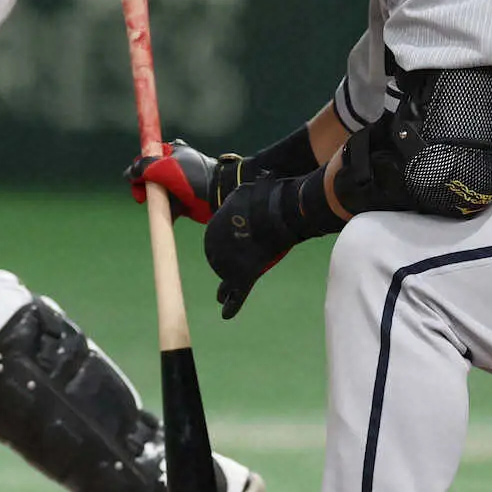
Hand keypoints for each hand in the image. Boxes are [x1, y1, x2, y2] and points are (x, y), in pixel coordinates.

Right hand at [126, 140, 243, 223]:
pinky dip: (165, 213)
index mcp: (171, 152)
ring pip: (156, 195)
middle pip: (148, 179)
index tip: (137, 181)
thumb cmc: (194, 177)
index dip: (138, 170)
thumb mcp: (165, 168)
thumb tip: (129, 173)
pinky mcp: (182, 201)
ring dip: (155, 202)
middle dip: (144, 189)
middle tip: (142, 198)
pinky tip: (171, 215)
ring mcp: (178, 185)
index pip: (146, 159)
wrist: (219, 195)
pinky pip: (167, 208)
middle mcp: (174, 167)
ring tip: (163, 206)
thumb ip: (143, 168)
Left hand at [204, 176, 297, 318]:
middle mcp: (217, 248)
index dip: (225, 247)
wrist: (276, 211)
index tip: (232, 249)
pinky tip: (226, 314)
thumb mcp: (248, 191)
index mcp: (215, 228)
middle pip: (220, 262)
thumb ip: (248, 193)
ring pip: (227, 281)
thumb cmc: (264, 197)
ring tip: (221, 298)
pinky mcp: (245, 275)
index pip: (216, 241)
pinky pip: (238, 294)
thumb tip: (266, 176)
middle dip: (223, 268)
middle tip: (223, 276)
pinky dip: (232, 305)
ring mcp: (230, 263)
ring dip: (225, 290)